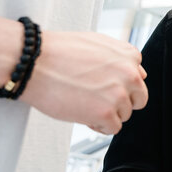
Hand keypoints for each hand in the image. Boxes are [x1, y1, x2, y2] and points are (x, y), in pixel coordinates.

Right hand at [19, 30, 147, 133]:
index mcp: (130, 55)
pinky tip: (83, 115)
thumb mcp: (97, 43)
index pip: (138, 79)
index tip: (101, 85)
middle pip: (138, 99)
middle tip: (96, 99)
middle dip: (120, 102)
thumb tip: (138, 73)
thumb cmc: (57, 52)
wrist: (32, 62)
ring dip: (107, 113)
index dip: (119, 85)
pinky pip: (113, 128)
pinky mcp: (106, 113)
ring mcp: (119, 94)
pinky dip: (99, 126)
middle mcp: (130, 74)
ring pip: (125, 114)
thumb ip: (120, 58)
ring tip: (83, 103)